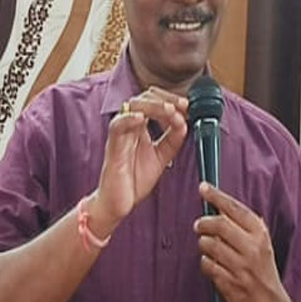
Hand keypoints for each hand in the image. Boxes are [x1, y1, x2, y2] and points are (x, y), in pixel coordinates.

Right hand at [88, 88, 188, 235]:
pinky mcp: (113, 146)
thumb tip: (184, 122)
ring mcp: (120, 135)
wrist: (117, 203)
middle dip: (166, 99)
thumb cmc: (133, 180)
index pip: (154, 101)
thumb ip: (172, 140)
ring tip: (169, 110)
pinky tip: (141, 118)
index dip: (171, 100)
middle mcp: (129, 127)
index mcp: (140, 127)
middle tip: (182, 106)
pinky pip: (117, 126)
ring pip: (132, 106)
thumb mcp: (161, 156)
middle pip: (144, 97)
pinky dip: (129, 119)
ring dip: (153, 105)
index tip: (187, 106)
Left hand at [195, 183, 291, 301]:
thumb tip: (220, 206)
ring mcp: (240, 267)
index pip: (235, 209)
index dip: (217, 196)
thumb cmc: (262, 272)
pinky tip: (212, 265)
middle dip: (203, 223)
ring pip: (209, 245)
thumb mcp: (261, 245)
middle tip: (198, 225)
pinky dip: (205, 262)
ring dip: (203, 244)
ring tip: (208, 248)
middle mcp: (252, 249)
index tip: (203, 188)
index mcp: (261, 235)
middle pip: (219, 224)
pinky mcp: (229, 283)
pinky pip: (207, 265)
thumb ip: (244, 227)